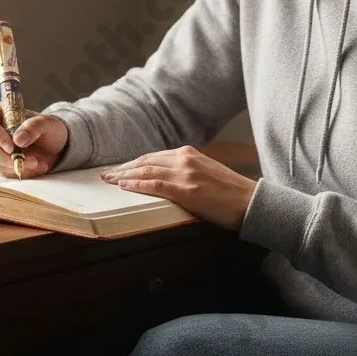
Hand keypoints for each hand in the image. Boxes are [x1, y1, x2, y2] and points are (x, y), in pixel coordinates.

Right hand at [0, 104, 68, 178]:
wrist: (55, 146)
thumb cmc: (48, 129)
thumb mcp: (47, 124)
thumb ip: (33, 127)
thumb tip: (17, 139)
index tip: (11, 146)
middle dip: (7, 158)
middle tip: (30, 160)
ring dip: (18, 166)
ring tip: (38, 162)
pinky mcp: (2, 165)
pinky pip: (6, 174)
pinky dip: (23, 172)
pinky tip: (38, 166)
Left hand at [99, 145, 256, 231]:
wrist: (251, 202)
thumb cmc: (231, 193)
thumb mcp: (206, 174)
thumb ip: (186, 172)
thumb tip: (165, 181)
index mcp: (189, 153)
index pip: (153, 157)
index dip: (133, 163)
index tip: (119, 169)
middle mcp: (185, 158)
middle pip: (145, 162)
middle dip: (123, 168)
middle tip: (105, 174)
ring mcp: (185, 173)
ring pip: (146, 171)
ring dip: (124, 176)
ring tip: (109, 180)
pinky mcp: (187, 189)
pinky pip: (155, 185)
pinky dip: (137, 185)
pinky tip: (124, 186)